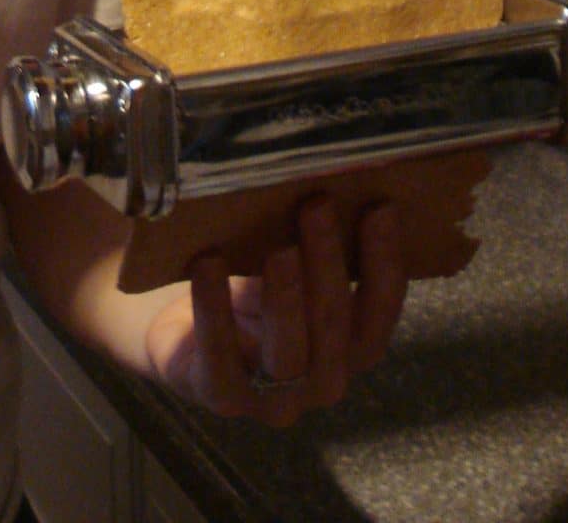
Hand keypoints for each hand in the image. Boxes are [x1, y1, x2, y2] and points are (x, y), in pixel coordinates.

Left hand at [143, 197, 407, 428]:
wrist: (183, 334)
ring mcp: (275, 399)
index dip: (385, 261)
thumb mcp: (293, 265)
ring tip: (278, 248)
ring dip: (284, 296)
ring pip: (288, 352)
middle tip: (316, 206)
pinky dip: (213, 309)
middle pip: (334, 326)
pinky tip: (207, 264)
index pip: (380, 310)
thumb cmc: (251, 290)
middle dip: (326, 263)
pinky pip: (219, 357)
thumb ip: (316, 240)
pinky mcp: (221, 398)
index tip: (380, 207)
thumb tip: (334, 168)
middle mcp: (323, 380)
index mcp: (351, 347)